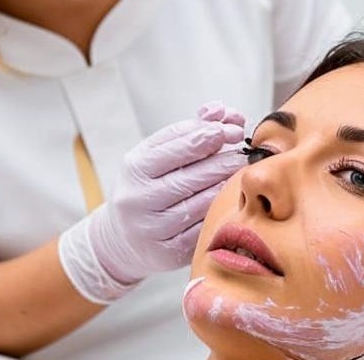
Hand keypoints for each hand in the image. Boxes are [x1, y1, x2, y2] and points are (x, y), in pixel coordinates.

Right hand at [59, 102, 245, 303]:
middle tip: (243, 151)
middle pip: (194, 174)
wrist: (120, 238)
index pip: (179, 143)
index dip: (210, 133)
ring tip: (238, 173)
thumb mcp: (155, 154)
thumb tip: (221, 111)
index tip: (232, 128)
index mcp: (135, 167)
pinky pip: (203, 227)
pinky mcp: (168, 252)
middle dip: (224, 159)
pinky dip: (218, 211)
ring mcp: (152, 227)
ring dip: (225, 184)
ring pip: (202, 201)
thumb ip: (189, 129)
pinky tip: (228, 200)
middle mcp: (139, 198)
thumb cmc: (146, 186)